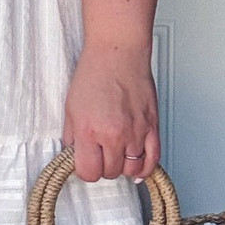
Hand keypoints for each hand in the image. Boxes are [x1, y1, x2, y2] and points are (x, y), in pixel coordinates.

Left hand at [63, 41, 160, 181]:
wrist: (118, 51)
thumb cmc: (95, 72)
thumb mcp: (70, 106)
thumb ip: (71, 135)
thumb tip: (74, 153)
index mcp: (89, 130)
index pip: (89, 172)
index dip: (86, 171)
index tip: (86, 163)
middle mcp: (113, 134)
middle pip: (110, 173)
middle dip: (103, 167)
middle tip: (101, 155)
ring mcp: (135, 131)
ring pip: (132, 169)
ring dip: (123, 166)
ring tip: (118, 156)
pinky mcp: (152, 126)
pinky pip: (153, 158)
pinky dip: (146, 167)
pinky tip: (139, 167)